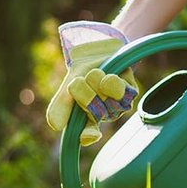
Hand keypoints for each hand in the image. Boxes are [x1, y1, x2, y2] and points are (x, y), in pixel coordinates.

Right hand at [47, 21, 137, 146]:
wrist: (97, 53)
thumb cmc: (83, 74)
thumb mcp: (67, 87)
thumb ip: (60, 105)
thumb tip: (55, 126)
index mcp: (87, 119)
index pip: (88, 133)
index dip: (89, 134)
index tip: (92, 134)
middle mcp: (105, 116)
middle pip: (91, 108)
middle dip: (82, 90)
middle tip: (82, 80)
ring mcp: (119, 105)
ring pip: (104, 95)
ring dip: (95, 80)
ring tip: (96, 74)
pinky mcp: (131, 92)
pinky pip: (119, 88)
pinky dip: (109, 79)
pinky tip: (109, 75)